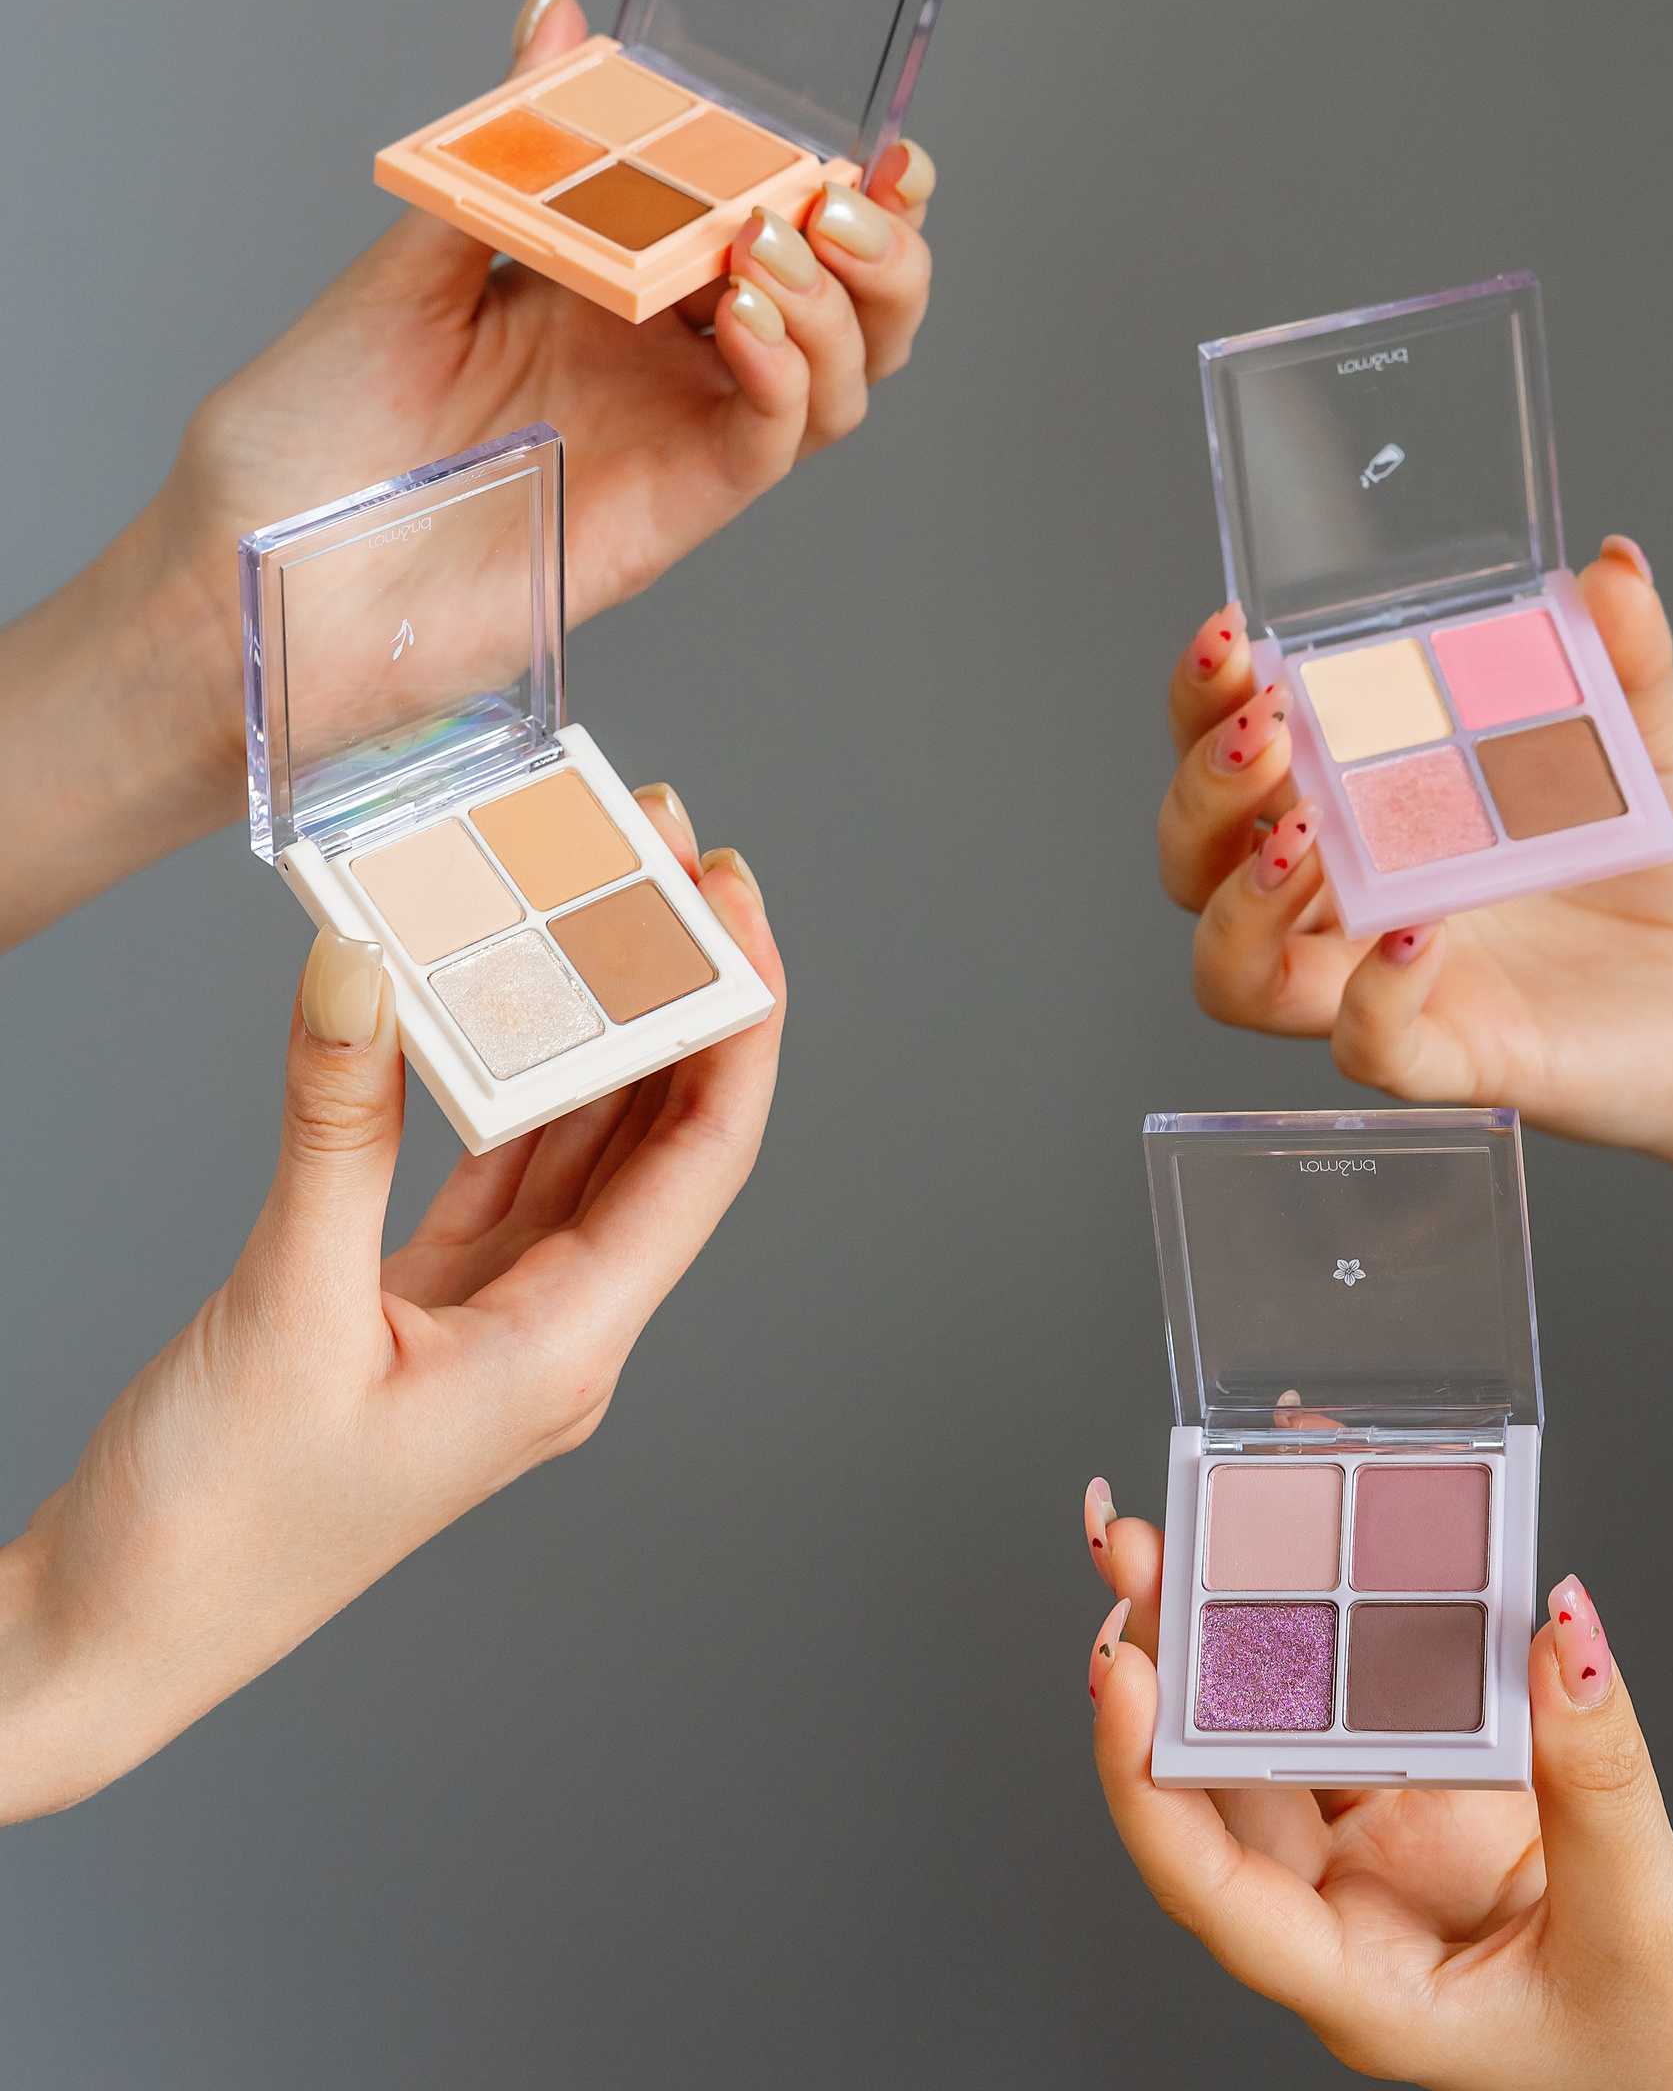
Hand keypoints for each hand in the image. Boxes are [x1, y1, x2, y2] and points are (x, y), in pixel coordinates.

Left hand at [0, 0, 937, 947]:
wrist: (256, 568)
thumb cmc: (312, 435)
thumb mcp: (411, 251)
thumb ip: (515, 142)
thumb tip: (561, 9)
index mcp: (615, 292)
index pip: (768, 231)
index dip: (840, 186)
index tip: (864, 137)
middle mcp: (660, 365)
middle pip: (842, 311)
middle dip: (879, 245)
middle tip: (844, 193)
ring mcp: (670, 440)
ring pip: (837, 381)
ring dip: (842, 304)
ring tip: (774, 247)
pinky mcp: (666, 513)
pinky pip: (769, 446)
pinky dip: (789, 377)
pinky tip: (751, 322)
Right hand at [0, 793, 780, 1818]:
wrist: (114, 1638)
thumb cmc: (210, 1529)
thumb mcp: (279, 1307)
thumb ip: (332, 1127)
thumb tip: (363, 965)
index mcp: (566, 1352)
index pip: (704, 1155)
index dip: (739, 1019)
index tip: (734, 898)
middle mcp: (558, 1334)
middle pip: (656, 1134)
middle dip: (676, 991)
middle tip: (664, 853)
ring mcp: (495, 1321)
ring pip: (577, 1142)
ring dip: (596, 1024)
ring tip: (599, 894)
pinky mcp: (426, 1310)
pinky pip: (496, 1168)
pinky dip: (504, 1078)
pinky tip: (502, 999)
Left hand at [1080, 1481, 1672, 2088]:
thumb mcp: (1647, 1925)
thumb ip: (1598, 1780)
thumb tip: (1562, 1632)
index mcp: (1361, 1986)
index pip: (1211, 1886)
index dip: (1143, 1777)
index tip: (1119, 1666)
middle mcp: (1349, 1913)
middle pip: (1216, 1780)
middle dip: (1164, 1658)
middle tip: (1133, 1542)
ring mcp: (1386, 1847)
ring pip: (1275, 1726)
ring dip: (1226, 1625)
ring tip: (1190, 1514)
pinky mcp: (1434, 1791)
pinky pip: (1367, 1694)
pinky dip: (1339, 1621)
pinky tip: (1310, 1543)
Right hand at [1160, 541, 1672, 1166]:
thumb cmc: (1664, 878)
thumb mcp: (1647, 750)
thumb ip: (1627, 663)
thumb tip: (1617, 565)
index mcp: (1357, 808)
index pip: (1228, 754)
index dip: (1202, 700)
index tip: (1230, 637)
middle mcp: (1342, 900)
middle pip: (1193, 861)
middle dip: (1204, 792)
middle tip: (1270, 732)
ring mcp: (1377, 984)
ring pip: (1232, 974)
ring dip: (1241, 904)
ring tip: (1302, 836)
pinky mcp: (1446, 1061)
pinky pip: (1365, 1049)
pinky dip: (1373, 995)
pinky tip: (1419, 935)